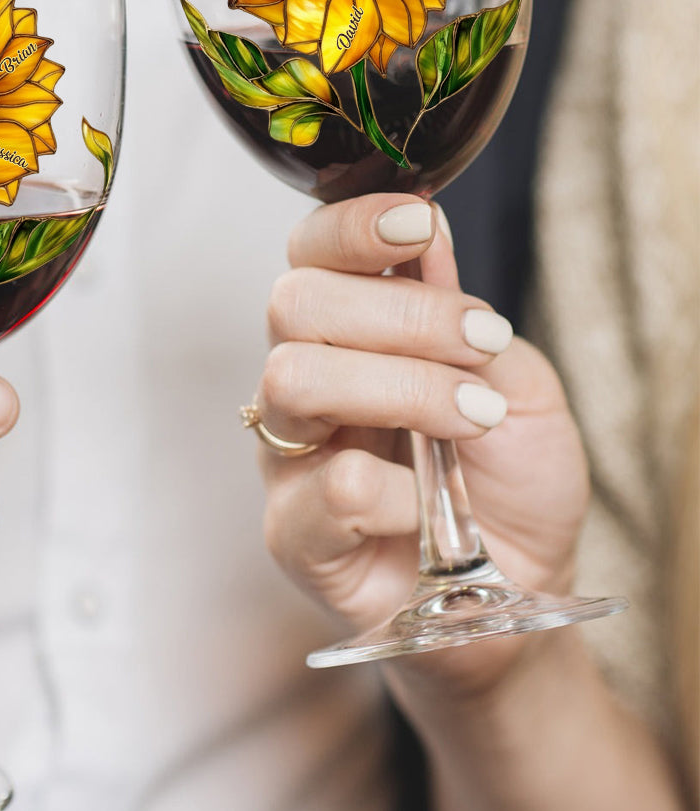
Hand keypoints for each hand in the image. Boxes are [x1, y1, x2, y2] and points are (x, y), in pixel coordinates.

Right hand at [257, 194, 590, 693]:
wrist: (520, 586)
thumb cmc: (511, 480)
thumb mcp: (520, 382)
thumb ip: (467, 314)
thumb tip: (428, 228)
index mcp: (347, 334)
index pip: (310, 253)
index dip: (350, 227)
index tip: (416, 224)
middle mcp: (304, 381)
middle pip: (293, 303)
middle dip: (399, 314)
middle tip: (480, 344)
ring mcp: (289, 455)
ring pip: (294, 379)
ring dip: (403, 388)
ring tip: (474, 416)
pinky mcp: (293, 531)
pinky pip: (330, 484)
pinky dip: (403, 489)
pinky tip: (433, 509)